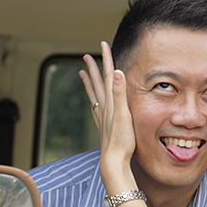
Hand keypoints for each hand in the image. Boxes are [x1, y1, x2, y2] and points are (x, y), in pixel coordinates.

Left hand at [79, 41, 137, 192]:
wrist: (114, 161)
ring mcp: (102, 117)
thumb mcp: (124, 115)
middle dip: (94, 68)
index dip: (106, 59)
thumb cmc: (122, 141)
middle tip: (87, 55)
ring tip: (83, 73)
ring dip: (90, 83)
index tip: (103, 44)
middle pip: (98, 83)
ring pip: (94, 95)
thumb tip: (118, 72)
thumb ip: (121, 93)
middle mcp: (104, 107)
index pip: (109, 76)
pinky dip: (92, 100)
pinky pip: (95, 108)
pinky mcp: (104, 126)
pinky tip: (92, 101)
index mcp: (110, 102)